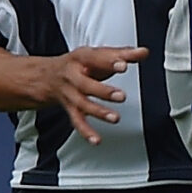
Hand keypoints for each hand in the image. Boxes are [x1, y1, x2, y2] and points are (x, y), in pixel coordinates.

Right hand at [33, 44, 147, 143]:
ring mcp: (70, 93)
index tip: (123, 65)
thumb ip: (123, 53)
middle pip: (86, 84)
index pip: (95, 58)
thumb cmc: (79, 64)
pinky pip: (77, 121)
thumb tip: (143, 52)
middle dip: (103, 91)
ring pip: (82, 104)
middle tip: (121, 96)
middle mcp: (73, 76)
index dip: (109, 61)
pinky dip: (86, 132)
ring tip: (115, 118)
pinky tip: (96, 140)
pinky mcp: (70, 109)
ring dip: (98, 112)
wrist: (48, 76)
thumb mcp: (98, 54)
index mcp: (81, 58)